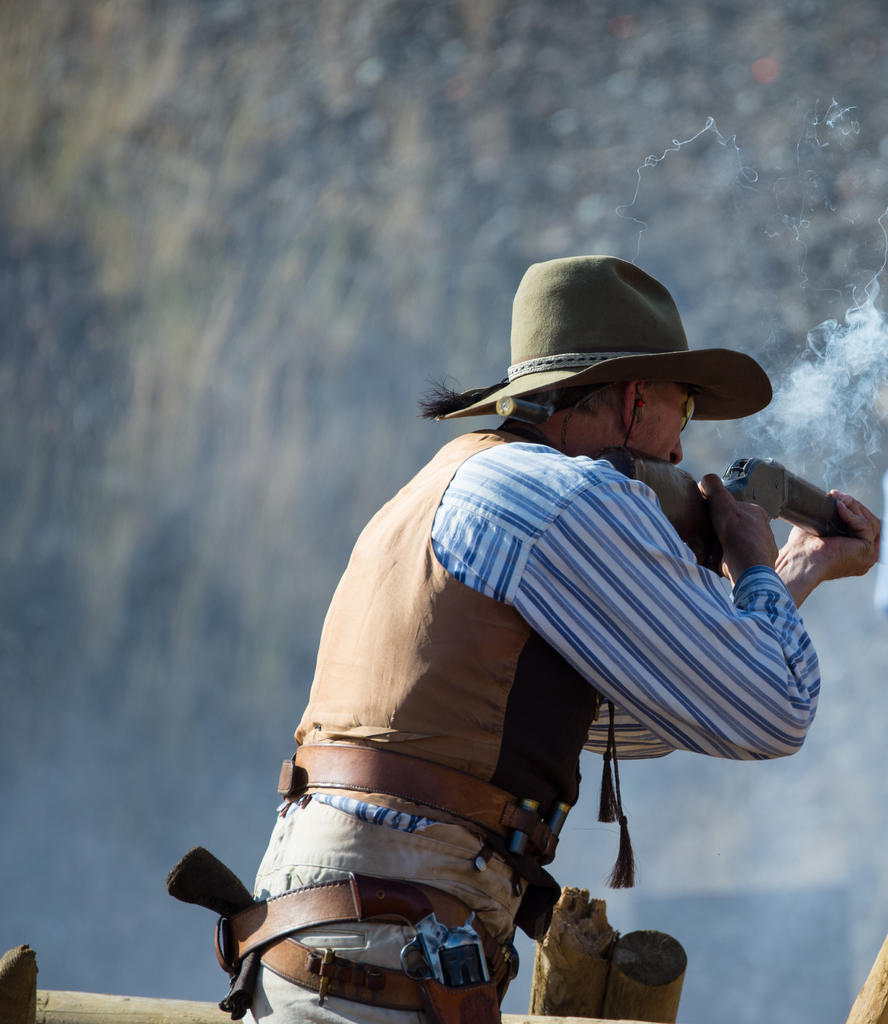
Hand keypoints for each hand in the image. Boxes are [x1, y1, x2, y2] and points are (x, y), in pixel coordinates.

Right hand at [699, 473, 777, 583]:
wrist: (748, 566)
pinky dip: (728, 561)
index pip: (734, 508)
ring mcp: (763, 548)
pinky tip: (719, 561)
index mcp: (757, 512)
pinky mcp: (758, 565)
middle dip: (720, 531)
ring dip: (723, 547)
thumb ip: (713, 486)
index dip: (718, 512)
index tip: (708, 519)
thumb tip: (706, 479)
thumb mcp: (721, 501)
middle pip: (734, 526)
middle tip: (708, 536)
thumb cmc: (736, 533)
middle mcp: (763, 529)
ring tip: (711, 551)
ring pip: (736, 543)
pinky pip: (739, 559)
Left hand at [775, 490, 880, 605]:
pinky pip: (864, 526)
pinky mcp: (866, 550)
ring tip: (837, 499)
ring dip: (853, 506)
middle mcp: (863, 556)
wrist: (800, 561)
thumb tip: (832, 501)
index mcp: (853, 553)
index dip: (853, 510)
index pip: (863, 525)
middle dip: (854, 505)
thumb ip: (830, 518)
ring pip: (869, 521)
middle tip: (836, 495)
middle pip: (869, 522)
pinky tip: (839, 506)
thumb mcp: (818, 528)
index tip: (838, 498)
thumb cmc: (802, 549)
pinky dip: (851, 514)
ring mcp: (867, 555)